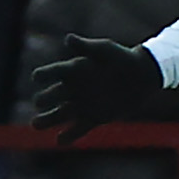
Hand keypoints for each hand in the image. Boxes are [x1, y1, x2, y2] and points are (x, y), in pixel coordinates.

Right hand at [31, 34, 163, 144]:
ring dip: (48, 120)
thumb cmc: (122, 58)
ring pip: (61, 114)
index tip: (37, 77)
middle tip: (39, 102)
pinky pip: (79, 128)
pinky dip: (69, 135)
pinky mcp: (95, 117)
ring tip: (35, 125)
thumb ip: (87, 46)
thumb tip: (68, 39)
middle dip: (44, 99)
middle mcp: (75, 88)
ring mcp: (83, 104)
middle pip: (53, 95)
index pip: (54, 72)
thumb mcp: (105, 49)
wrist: (143, 76)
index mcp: (74, 70)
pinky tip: (59, 140)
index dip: (44, 74)